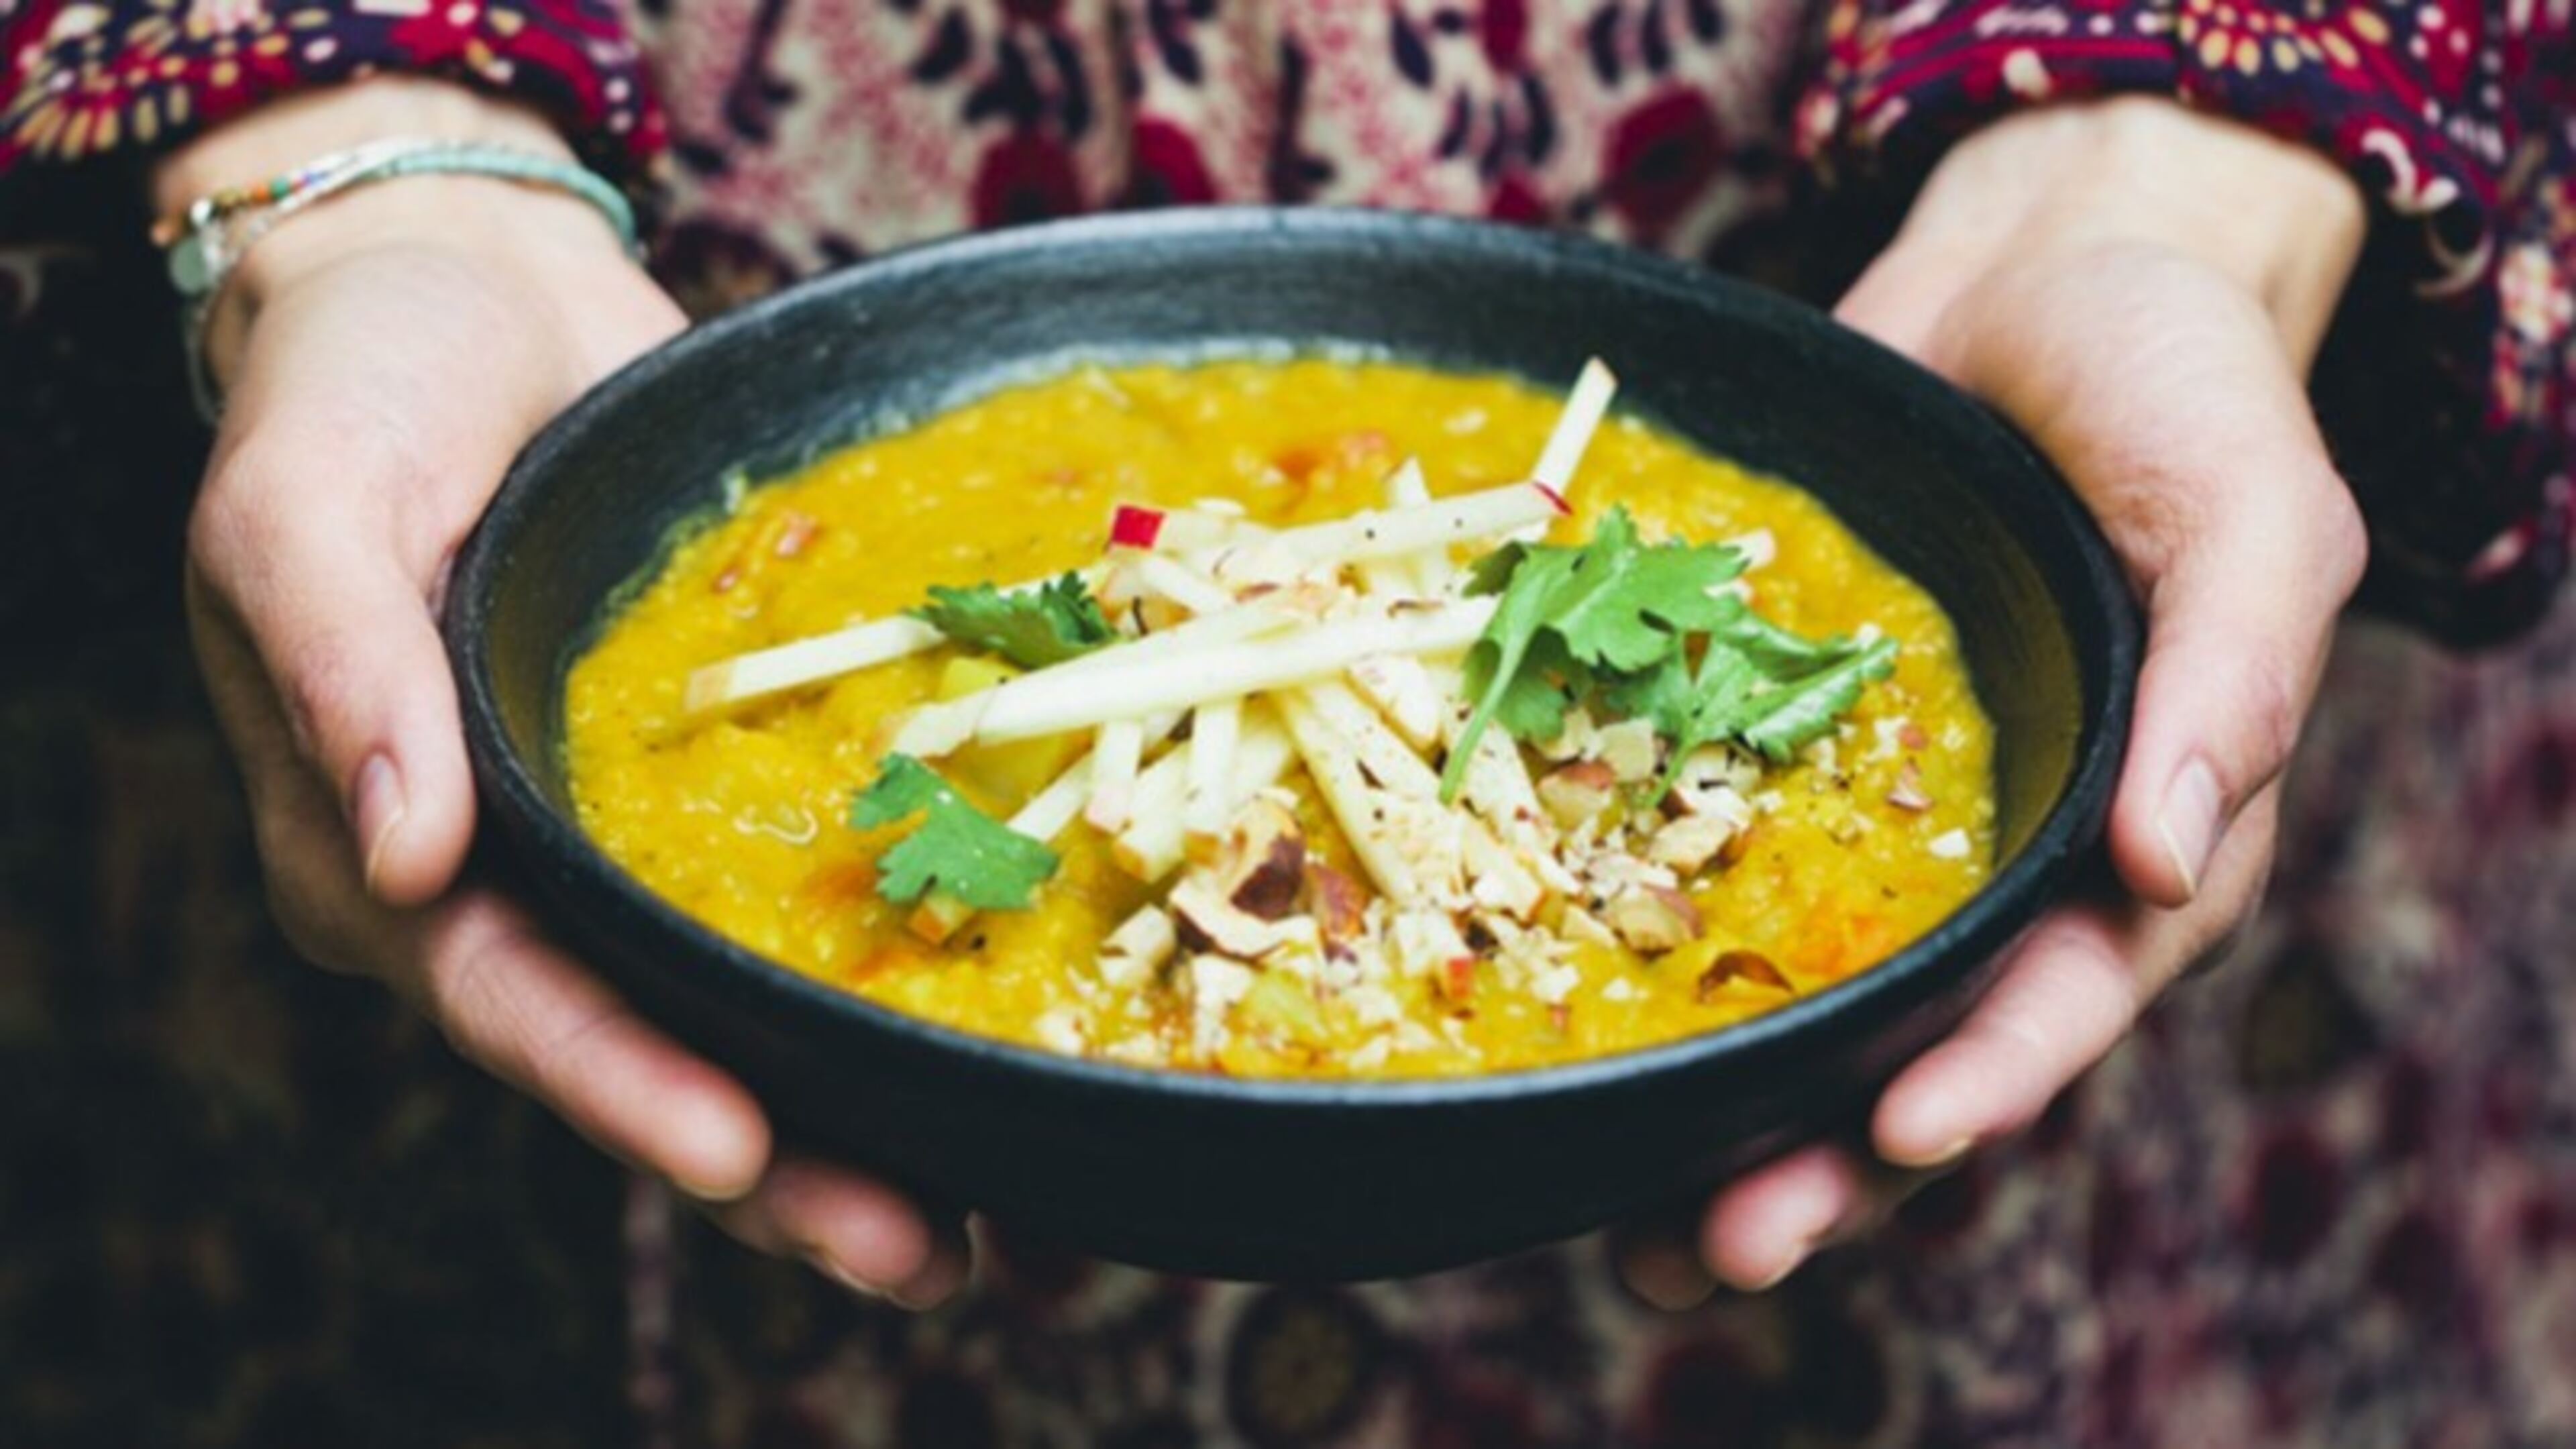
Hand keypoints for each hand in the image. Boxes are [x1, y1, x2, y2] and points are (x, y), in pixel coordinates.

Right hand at [171, 79, 966, 1305]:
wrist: (474, 291)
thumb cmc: (359, 381)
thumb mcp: (304, 496)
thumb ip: (336, 663)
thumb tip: (401, 849)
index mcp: (386, 850)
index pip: (510, 1002)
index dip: (622, 1085)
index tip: (738, 1149)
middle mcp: (515, 879)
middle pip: (650, 1049)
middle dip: (779, 1164)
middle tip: (917, 1252)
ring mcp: (624, 837)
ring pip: (743, 1003)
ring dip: (856, 1110)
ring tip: (983, 1215)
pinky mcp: (720, 777)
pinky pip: (811, 888)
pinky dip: (898, 966)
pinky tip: (999, 1031)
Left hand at [1621, 98, 2368, 1302]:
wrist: (2035, 279)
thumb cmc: (2174, 382)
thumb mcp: (2252, 504)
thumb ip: (2238, 675)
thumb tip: (2169, 861)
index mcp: (2142, 830)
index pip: (2073, 991)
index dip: (1993, 1076)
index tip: (1902, 1132)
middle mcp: (2006, 855)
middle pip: (1921, 1044)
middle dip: (1828, 1160)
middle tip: (1717, 1250)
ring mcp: (1882, 813)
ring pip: (1805, 996)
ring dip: (1724, 1112)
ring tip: (1624, 1217)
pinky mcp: (1769, 747)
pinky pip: (1703, 861)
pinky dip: (1638, 945)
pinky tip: (1551, 1021)